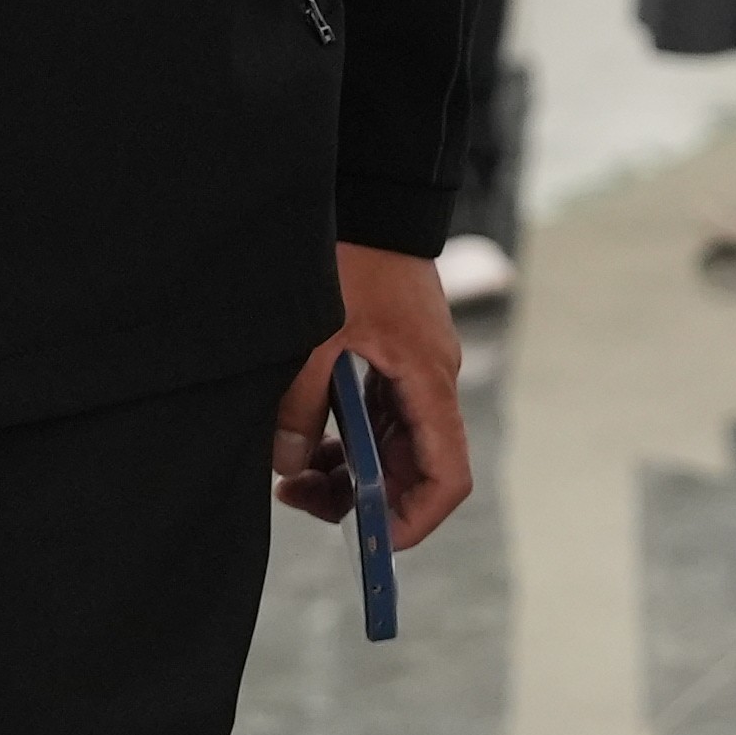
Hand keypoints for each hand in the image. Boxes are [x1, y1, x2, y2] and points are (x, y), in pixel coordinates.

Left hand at [271, 240, 476, 550]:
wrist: (373, 194)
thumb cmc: (351, 258)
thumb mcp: (316, 334)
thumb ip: (300, 406)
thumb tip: (290, 467)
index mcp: (427, 380)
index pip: (445, 475)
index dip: (414, 519)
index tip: (369, 540)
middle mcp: (431, 380)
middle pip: (414, 467)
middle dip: (365, 496)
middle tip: (300, 496)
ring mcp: (414, 366)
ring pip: (392, 443)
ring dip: (349, 467)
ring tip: (291, 472)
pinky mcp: (394, 352)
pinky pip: (379, 413)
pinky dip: (345, 435)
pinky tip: (303, 437)